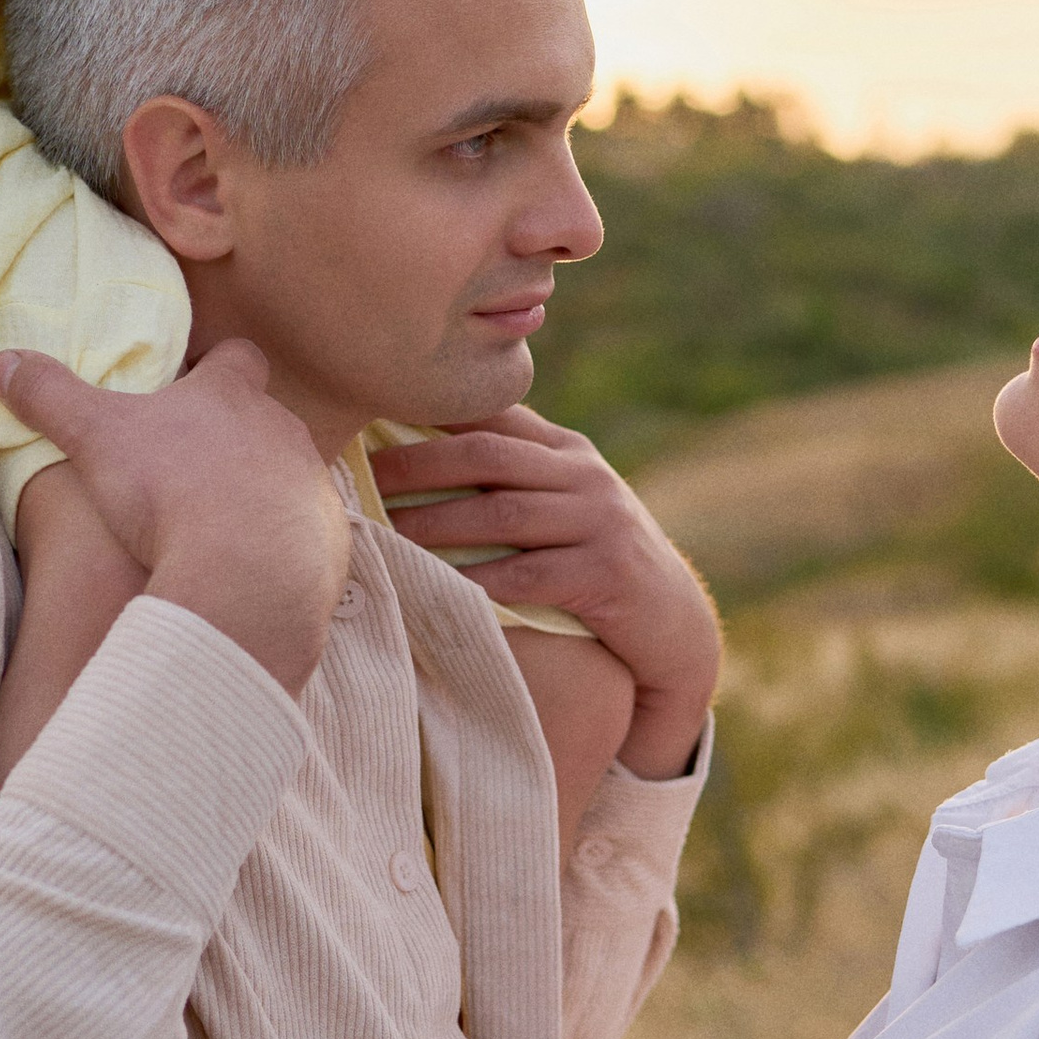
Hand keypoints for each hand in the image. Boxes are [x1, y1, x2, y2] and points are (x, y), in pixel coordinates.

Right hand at [0, 341, 349, 698]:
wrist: (249, 572)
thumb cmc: (170, 491)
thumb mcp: (95, 438)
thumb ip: (52, 398)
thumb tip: (4, 362)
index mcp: (231, 395)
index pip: (235, 358)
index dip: (214, 367)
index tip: (189, 383)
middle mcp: (282, 430)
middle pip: (263, 419)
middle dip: (233, 437)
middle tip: (190, 465)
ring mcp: (310, 484)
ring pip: (286, 476)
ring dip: (257, 493)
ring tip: (216, 524)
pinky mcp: (326, 539)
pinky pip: (304, 534)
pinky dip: (277, 545)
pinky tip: (245, 569)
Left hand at [369, 412, 720, 777]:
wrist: (674, 624)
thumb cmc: (597, 563)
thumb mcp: (566, 506)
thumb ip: (516, 478)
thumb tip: (420, 460)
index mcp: (568, 451)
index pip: (494, 416)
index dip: (433, 413)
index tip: (375, 420)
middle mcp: (586, 475)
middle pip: (488, 455)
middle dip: (420, 464)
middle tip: (364, 477)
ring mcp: (600, 521)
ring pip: (503, 514)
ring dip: (437, 524)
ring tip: (385, 535)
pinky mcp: (607, 573)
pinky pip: (529, 575)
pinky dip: (479, 581)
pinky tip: (437, 587)